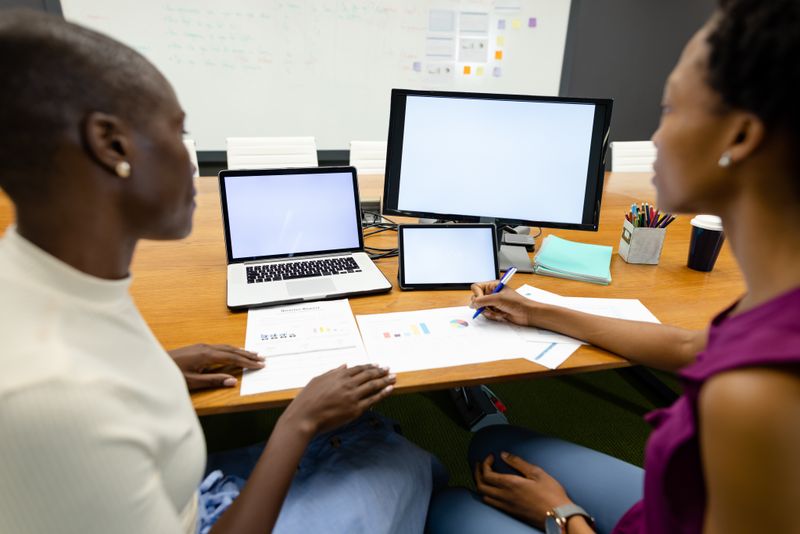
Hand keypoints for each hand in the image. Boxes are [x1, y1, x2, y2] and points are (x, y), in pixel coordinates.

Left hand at [168, 344, 264, 390]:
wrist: (153, 366)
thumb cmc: (172, 375)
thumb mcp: (193, 382)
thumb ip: (214, 381)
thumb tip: (233, 381)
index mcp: (207, 355)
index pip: (233, 358)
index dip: (247, 362)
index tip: (260, 365)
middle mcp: (206, 348)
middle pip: (232, 350)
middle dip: (248, 354)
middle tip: (262, 358)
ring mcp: (202, 346)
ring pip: (226, 347)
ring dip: (240, 350)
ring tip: (252, 354)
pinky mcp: (198, 347)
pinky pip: (220, 347)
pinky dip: (231, 349)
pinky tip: (232, 351)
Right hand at [281, 364, 395, 435]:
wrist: (305, 417)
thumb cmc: (307, 399)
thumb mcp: (318, 379)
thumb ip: (333, 372)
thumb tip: (345, 366)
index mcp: (339, 375)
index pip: (359, 369)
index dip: (369, 366)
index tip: (377, 365)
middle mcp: (348, 383)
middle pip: (369, 375)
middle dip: (380, 371)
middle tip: (389, 369)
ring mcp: (353, 396)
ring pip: (373, 386)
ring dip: (385, 380)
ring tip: (393, 377)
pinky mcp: (355, 409)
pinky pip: (373, 400)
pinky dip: (383, 393)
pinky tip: (390, 389)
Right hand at [470, 282, 534, 325]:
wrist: (526, 313)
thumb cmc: (516, 302)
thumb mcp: (497, 299)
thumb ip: (482, 300)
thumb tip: (472, 304)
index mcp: (492, 285)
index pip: (476, 287)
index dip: (477, 294)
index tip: (480, 301)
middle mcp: (491, 293)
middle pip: (477, 298)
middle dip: (482, 305)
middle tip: (488, 307)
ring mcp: (493, 302)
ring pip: (481, 308)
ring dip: (488, 311)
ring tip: (497, 311)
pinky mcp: (495, 311)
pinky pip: (487, 314)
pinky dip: (492, 316)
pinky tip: (501, 315)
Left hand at [474, 451, 572, 528]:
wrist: (559, 516)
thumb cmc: (551, 494)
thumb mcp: (537, 473)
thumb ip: (518, 463)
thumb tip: (504, 454)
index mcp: (510, 484)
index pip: (487, 474)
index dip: (485, 463)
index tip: (491, 456)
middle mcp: (505, 496)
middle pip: (480, 485)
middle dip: (477, 472)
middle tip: (480, 464)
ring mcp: (506, 506)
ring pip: (484, 496)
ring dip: (480, 484)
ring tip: (484, 475)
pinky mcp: (510, 512)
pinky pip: (491, 503)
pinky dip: (487, 494)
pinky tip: (493, 490)